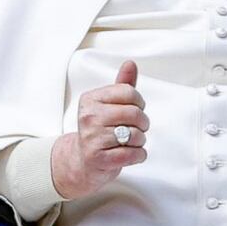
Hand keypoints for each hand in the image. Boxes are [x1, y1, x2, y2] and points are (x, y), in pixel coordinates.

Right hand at [50, 60, 148, 199]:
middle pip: (134, 114)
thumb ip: (122, 85)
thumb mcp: (109, 104)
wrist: (83, 162)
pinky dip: (139, 155)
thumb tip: (130, 63)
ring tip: (130, 142)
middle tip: (138, 128)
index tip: (135, 109)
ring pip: (135, 135)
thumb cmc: (101, 129)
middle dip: (143, 123)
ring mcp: (92, 138)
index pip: (128, 92)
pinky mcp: (99, 159)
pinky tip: (131, 154)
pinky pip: (133, 154)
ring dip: (140, 141)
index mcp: (90, 99)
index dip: (139, 102)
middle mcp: (88, 117)